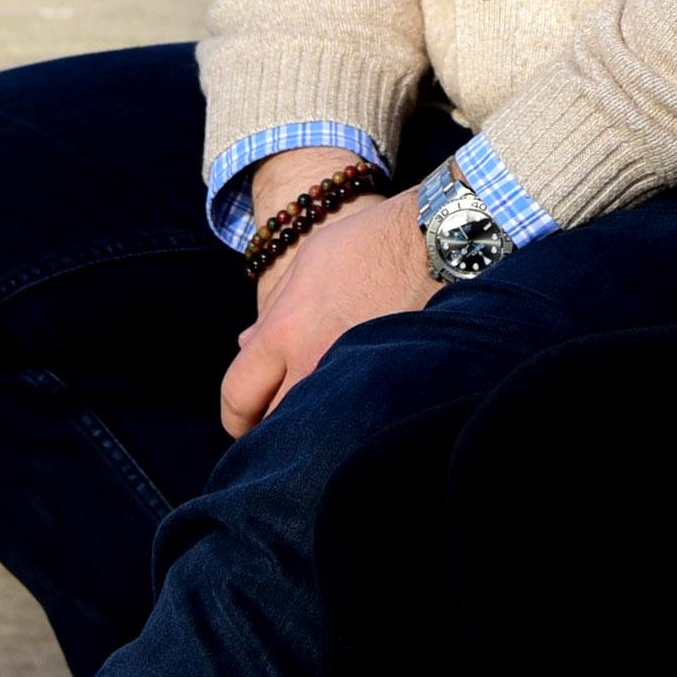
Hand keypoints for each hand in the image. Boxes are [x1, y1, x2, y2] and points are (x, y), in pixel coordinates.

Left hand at [221, 176, 431, 437]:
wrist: (441, 243)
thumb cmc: (372, 242)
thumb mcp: (311, 261)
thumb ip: (274, 308)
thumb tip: (246, 347)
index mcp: (286, 331)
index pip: (238, 396)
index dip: (235, 416)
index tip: (244, 420)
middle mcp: (317, 363)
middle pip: (274, 428)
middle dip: (271, 430)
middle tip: (280, 425)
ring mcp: (358, 379)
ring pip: (317, 434)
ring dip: (313, 431)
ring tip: (320, 421)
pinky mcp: (394, 387)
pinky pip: (361, 421)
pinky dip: (353, 423)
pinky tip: (359, 412)